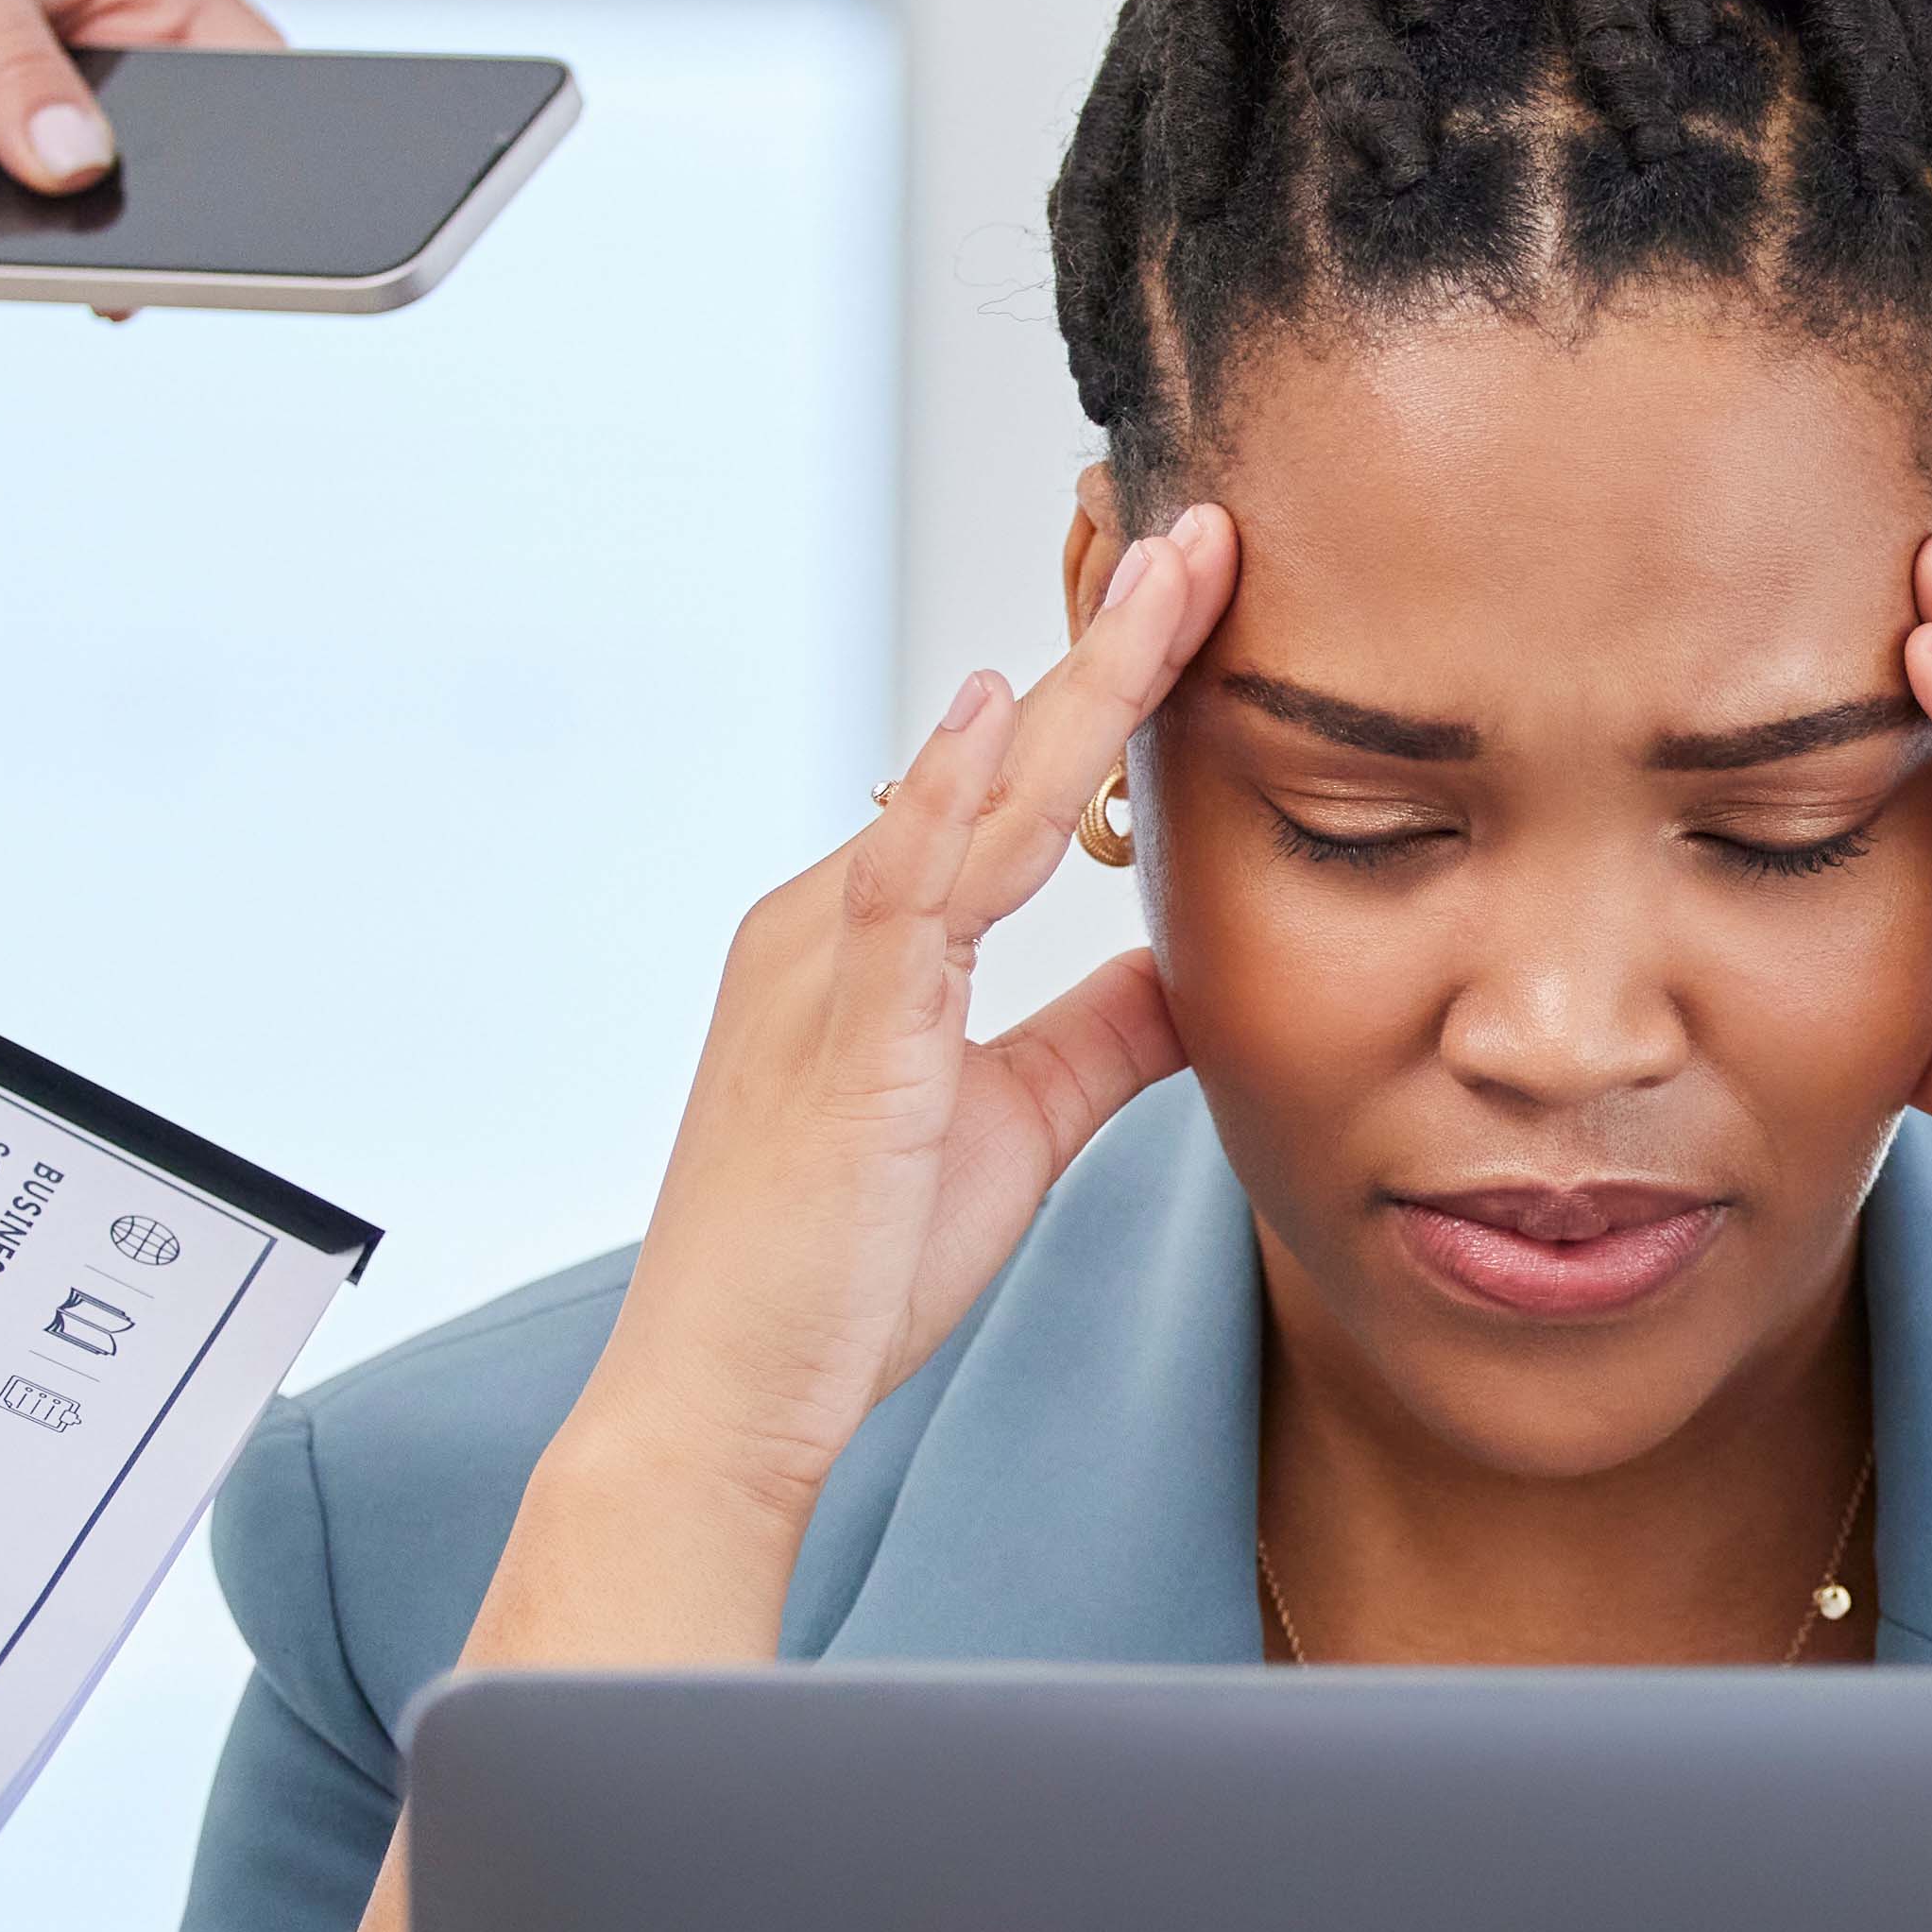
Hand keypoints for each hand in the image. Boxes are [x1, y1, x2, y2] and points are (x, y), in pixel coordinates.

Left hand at [0, 0, 285, 337]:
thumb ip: (11, 61)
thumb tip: (74, 161)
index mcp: (143, 0)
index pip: (254, 83)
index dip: (283, 148)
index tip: (280, 210)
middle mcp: (104, 79)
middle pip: (177, 180)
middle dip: (162, 233)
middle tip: (142, 275)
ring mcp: (32, 137)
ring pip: (81, 232)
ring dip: (56, 268)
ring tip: (29, 286)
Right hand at [523, 508, 1242, 1578]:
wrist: (728, 1397)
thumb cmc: (847, 1274)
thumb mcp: (1016, 1123)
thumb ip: (1099, 1034)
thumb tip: (1191, 968)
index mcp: (865, 936)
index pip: (1002, 785)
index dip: (1103, 691)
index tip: (1193, 601)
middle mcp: (829, 918)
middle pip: (992, 754)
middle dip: (1107, 644)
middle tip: (1204, 534)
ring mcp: (824, 962)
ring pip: (970, 790)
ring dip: (1080, 682)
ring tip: (1171, 578)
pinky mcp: (838, 1028)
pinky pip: (906, 886)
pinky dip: (956, 791)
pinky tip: (1011, 708)